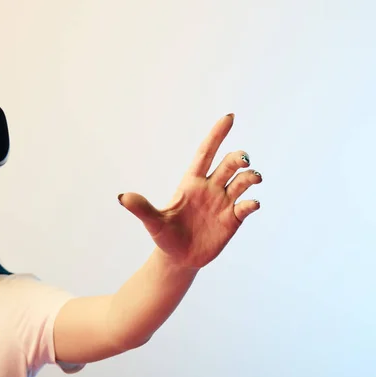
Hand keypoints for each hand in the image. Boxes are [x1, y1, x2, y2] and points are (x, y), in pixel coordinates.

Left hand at [118, 114, 261, 269]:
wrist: (178, 258)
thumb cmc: (165, 236)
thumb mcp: (153, 222)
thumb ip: (142, 208)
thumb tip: (122, 197)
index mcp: (191, 183)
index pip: (205, 153)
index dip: (216, 135)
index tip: (229, 118)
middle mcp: (210, 188)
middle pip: (228, 164)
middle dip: (239, 157)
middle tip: (243, 160)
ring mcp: (223, 203)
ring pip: (242, 181)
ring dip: (250, 176)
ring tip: (253, 178)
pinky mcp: (232, 220)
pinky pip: (246, 206)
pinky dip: (251, 203)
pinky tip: (250, 205)